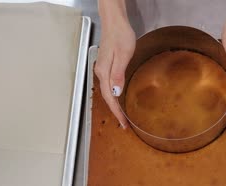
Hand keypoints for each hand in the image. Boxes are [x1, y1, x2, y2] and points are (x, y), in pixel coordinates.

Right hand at [95, 0, 135, 128]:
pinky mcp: (107, 66)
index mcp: (104, 72)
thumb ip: (118, 74)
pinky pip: (109, 86)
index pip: (110, 98)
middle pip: (107, 97)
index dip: (116, 112)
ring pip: (107, 92)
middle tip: (124, 124)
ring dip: (114, 105)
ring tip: (121, 116)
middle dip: (115, 112)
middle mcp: (101, 72)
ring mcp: (103, 69)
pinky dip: (114, 96)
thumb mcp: (123, 55)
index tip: (123, 123)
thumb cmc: (120, 35)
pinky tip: (119, 98)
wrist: (114, 22)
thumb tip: (116, 92)